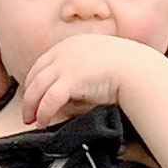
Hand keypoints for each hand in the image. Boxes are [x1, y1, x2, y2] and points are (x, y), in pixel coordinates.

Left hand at [20, 34, 159, 127]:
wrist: (139, 69)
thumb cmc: (126, 68)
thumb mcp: (98, 61)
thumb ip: (81, 71)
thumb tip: (72, 90)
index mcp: (70, 44)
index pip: (42, 64)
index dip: (35, 81)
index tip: (34, 95)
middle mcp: (64, 52)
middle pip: (35, 75)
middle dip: (29, 96)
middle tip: (28, 112)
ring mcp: (65, 64)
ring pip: (36, 88)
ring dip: (31, 107)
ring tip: (32, 120)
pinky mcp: (70, 79)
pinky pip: (48, 100)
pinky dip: (42, 112)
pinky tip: (43, 122)